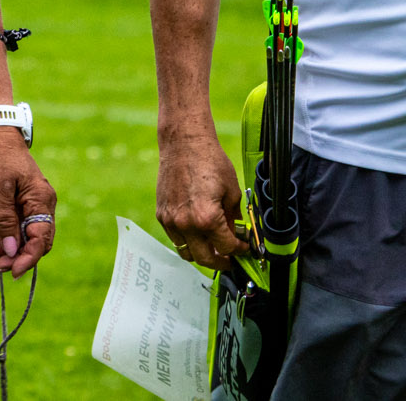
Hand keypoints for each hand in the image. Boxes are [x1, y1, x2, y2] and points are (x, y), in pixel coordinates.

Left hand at [0, 131, 56, 277]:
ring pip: (29, 236)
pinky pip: (22, 226)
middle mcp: (44, 204)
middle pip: (37, 241)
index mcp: (41, 200)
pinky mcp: (27, 203)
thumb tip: (12, 250)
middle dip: (18, 256)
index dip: (27, 258)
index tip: (11, 271)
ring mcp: (37, 204)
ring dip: (11, 248)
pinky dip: (9, 237)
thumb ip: (5, 221)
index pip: (41, 239)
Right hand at [157, 128, 246, 271]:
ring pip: (187, 253)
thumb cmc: (210, 161)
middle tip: (230, 260)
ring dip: (202, 255)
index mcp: (207, 219)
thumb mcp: (232, 191)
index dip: (239, 251)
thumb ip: (234, 218)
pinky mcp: (161, 215)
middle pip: (205, 259)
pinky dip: (187, 241)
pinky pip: (175, 239)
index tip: (244, 249)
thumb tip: (237, 236)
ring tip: (213, 249)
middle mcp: (186, 224)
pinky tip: (198, 232)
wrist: (184, 143)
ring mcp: (171, 221)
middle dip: (221, 262)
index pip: (226, 248)